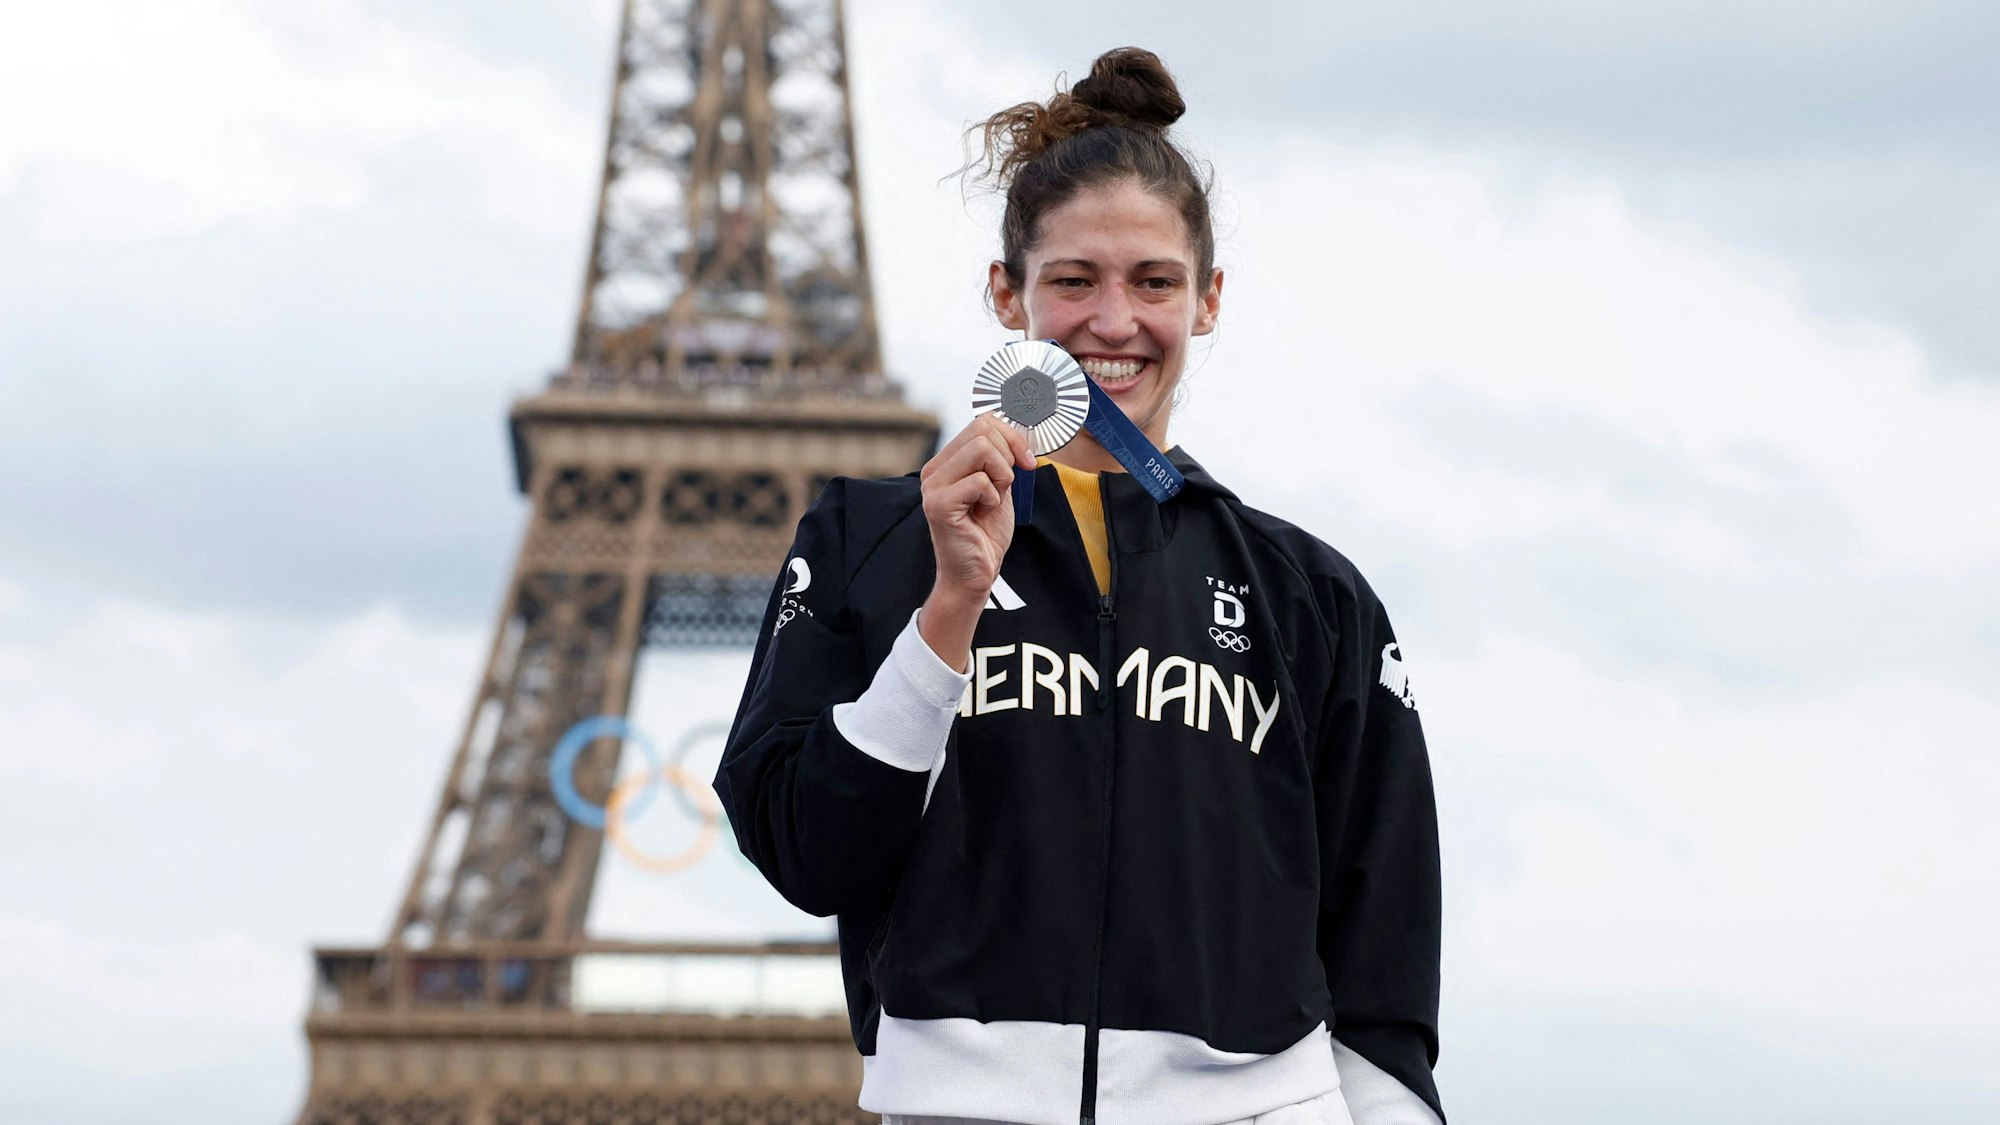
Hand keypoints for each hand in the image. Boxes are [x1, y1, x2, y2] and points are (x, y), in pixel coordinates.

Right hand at [916, 413, 1033, 670]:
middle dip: (1009, 455)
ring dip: (1001, 475)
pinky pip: (980, 481)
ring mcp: (933, 486)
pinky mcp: (939, 505)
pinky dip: (993, 497)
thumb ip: (1002, 458)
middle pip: (982, 429)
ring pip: (982, 448)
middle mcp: (934, 470)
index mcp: (946, 462)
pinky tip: (982, 514)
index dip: (1013, 436)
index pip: (982, 422)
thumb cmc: (986, 533)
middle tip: (1005, 486)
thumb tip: (1019, 430)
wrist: (975, 574)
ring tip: (992, 499)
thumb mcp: (999, 486)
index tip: (1027, 462)